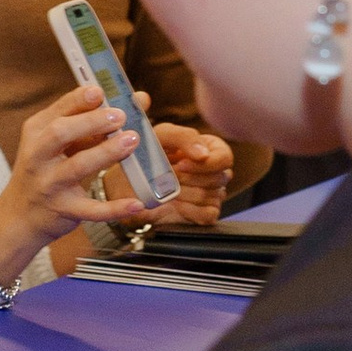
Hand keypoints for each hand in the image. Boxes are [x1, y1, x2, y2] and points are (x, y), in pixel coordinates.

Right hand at [0, 82, 146, 283]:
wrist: (19, 216)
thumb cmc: (46, 170)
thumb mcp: (57, 143)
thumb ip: (92, 121)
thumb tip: (139, 100)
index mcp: (36, 132)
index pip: (58, 110)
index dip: (80, 99)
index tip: (101, 92)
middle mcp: (38, 156)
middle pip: (61, 133)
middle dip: (91, 122)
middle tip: (121, 116)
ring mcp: (49, 185)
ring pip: (77, 167)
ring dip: (106, 153)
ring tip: (132, 141)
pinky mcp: (63, 210)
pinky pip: (92, 210)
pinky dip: (115, 208)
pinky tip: (137, 203)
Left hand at [144, 114, 229, 230]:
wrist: (126, 184)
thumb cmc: (146, 156)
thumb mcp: (161, 137)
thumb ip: (184, 137)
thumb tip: (203, 154)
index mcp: (209, 149)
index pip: (225, 157)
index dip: (207, 163)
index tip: (181, 164)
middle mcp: (214, 172)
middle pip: (220, 178)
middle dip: (189, 178)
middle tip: (168, 176)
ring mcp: (211, 194)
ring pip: (212, 196)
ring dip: (184, 193)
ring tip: (167, 189)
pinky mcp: (203, 214)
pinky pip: (208, 214)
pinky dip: (188, 209)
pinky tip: (174, 203)